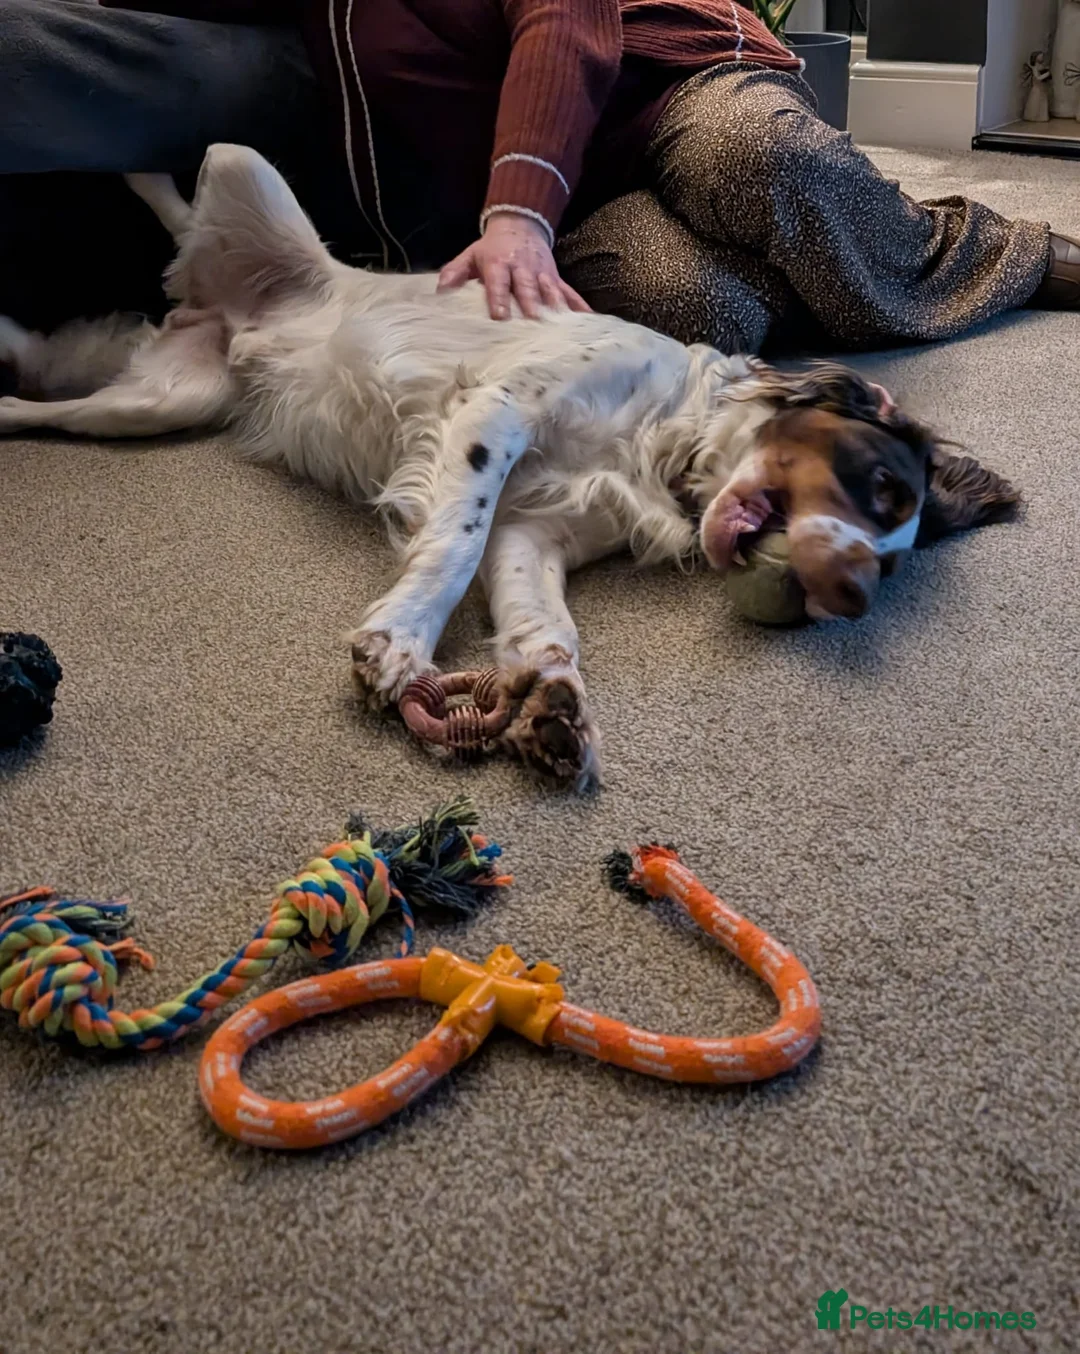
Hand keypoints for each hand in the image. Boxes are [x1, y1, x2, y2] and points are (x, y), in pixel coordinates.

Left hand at [437, 212, 590, 320]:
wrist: (520, 224)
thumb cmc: (491, 248)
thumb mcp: (470, 255)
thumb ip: (455, 272)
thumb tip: (441, 290)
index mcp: (499, 263)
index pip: (499, 283)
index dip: (499, 298)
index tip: (500, 316)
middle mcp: (523, 268)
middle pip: (527, 288)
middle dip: (531, 305)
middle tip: (534, 323)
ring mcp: (542, 274)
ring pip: (550, 291)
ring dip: (556, 308)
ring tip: (562, 327)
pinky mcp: (556, 278)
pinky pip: (569, 293)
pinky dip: (579, 306)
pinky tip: (587, 321)